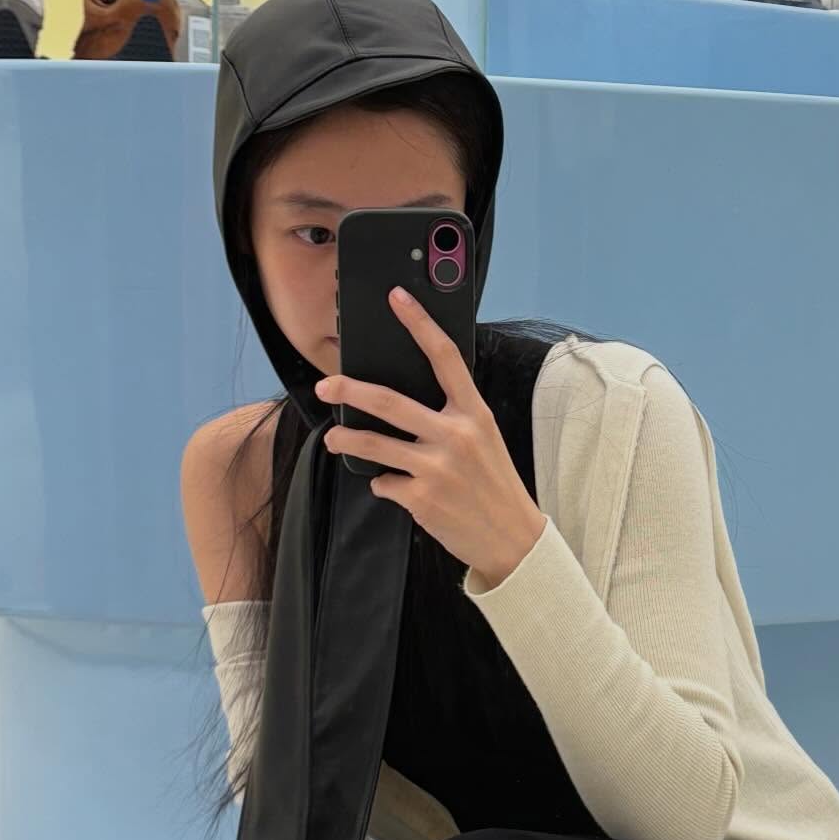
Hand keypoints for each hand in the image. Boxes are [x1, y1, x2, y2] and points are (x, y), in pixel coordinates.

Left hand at [315, 289, 545, 587]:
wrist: (513, 541)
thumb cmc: (495, 488)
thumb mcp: (485, 441)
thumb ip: (452, 418)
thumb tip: (402, 405)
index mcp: (473, 414)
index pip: (444, 357)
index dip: (419, 323)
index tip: (396, 298)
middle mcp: (455, 436)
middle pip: (388, 402)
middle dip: (349, 390)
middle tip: (325, 385)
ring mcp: (436, 468)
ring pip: (374, 445)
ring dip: (346, 440)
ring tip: (334, 439)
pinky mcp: (421, 499)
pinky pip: (385, 484)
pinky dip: (385, 485)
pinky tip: (398, 489)